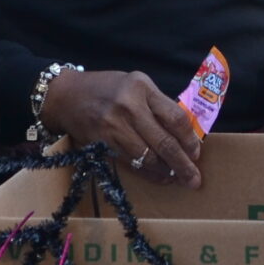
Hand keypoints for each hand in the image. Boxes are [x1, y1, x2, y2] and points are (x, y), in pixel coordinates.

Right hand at [40, 69, 203, 185]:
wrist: (66, 96)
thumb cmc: (107, 88)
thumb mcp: (136, 84)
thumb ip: (158, 104)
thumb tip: (184, 134)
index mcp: (142, 87)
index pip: (174, 117)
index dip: (189, 139)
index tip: (197, 153)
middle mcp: (128, 107)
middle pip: (163, 141)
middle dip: (183, 164)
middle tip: (195, 180)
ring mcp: (114, 127)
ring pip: (147, 157)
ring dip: (166, 172)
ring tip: (179, 180)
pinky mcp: (103, 143)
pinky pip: (131, 163)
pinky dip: (148, 173)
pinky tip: (160, 177)